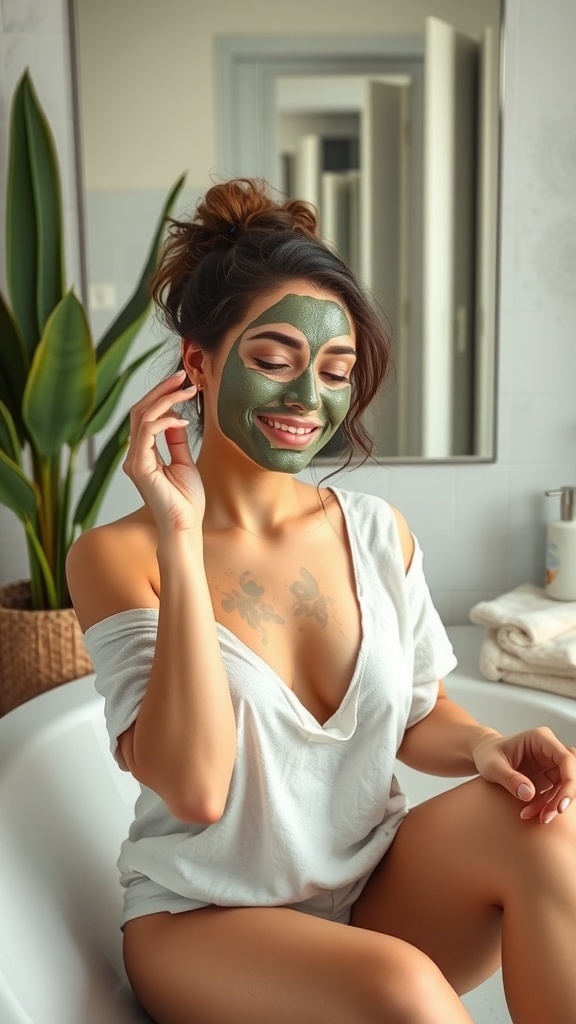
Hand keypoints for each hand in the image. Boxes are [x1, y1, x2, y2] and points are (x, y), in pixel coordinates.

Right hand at [123, 370, 204, 534]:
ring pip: (142, 417)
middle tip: (183, 377)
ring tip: (187, 391)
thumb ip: (175, 441)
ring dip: (165, 399)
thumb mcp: (184, 462)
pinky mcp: (139, 467)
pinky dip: (165, 420)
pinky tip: (182, 420)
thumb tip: (176, 418)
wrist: (185, 526)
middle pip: (140, 411)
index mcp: (143, 454)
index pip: (145, 417)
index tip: (182, 385)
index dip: (161, 397)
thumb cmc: (186, 500)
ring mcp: (134, 461)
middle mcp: (134, 455)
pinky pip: (147, 433)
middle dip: (161, 391)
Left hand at [472, 728, 575, 823]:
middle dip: (564, 796)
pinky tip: (529, 812)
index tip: (561, 806)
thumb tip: (529, 793)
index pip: (566, 758)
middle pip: (571, 773)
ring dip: (553, 805)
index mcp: (541, 738)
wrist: (484, 756)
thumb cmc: (487, 754)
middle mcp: (550, 750)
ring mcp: (551, 764)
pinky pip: (555, 794)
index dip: (570, 781)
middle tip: (548, 815)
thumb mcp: (492, 765)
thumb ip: (509, 778)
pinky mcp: (549, 777)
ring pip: (565, 787)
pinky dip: (545, 806)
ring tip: (532, 816)